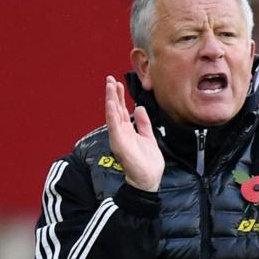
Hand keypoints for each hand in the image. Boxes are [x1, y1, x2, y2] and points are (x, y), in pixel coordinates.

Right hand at [104, 75, 164, 191]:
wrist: (148, 179)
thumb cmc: (147, 163)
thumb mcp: (149, 137)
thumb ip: (144, 123)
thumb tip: (140, 108)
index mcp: (128, 131)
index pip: (122, 110)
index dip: (120, 96)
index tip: (118, 83)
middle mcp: (121, 132)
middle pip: (115, 109)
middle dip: (113, 94)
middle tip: (109, 78)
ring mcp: (119, 137)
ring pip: (112, 114)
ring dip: (110, 99)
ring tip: (109, 85)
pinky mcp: (119, 143)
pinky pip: (114, 126)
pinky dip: (112, 114)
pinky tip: (111, 103)